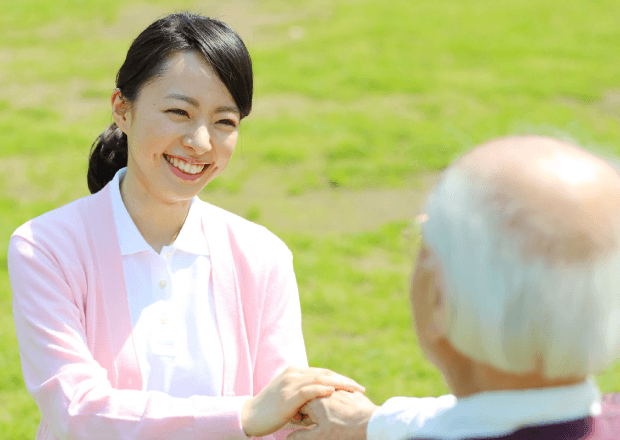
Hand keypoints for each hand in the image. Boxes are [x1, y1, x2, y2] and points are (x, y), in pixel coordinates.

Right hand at [241, 366, 364, 436]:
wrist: (250, 417)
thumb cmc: (270, 411)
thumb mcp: (289, 400)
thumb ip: (304, 397)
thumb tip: (322, 402)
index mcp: (295, 372)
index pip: (322, 373)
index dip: (340, 378)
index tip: (354, 386)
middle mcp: (293, 373)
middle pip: (325, 374)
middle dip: (344, 381)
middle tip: (360, 388)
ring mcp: (290, 383)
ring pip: (320, 379)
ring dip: (339, 384)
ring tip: (354, 390)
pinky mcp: (288, 395)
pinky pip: (309, 390)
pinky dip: (322, 390)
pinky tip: (333, 392)